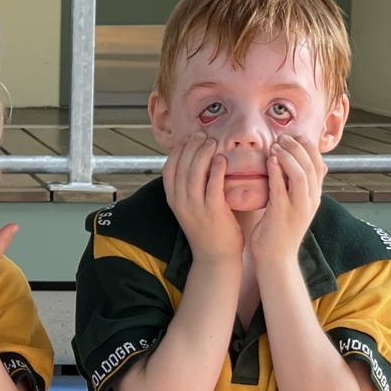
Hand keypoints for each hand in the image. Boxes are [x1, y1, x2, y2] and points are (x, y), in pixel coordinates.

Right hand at [163, 133, 242, 260]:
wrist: (215, 256)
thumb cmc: (207, 230)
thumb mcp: (190, 208)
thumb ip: (190, 188)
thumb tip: (196, 165)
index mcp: (173, 200)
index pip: (169, 168)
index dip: (178, 151)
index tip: (188, 138)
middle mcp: (180, 202)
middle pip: (181, 166)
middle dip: (191, 147)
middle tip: (202, 135)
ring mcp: (195, 207)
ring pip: (194, 173)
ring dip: (203, 154)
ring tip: (212, 142)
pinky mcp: (212, 211)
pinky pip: (212, 185)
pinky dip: (216, 170)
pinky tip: (221, 159)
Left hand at [250, 134, 324, 262]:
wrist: (275, 257)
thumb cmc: (278, 230)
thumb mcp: (293, 206)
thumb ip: (294, 188)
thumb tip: (294, 168)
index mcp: (313, 197)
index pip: (318, 166)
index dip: (308, 148)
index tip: (296, 136)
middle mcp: (310, 201)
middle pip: (311, 167)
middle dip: (298, 148)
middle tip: (284, 137)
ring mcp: (298, 208)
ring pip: (300, 176)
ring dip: (289, 157)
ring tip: (277, 145)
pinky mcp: (283, 214)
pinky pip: (282, 189)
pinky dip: (277, 173)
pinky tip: (270, 161)